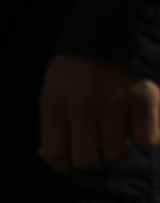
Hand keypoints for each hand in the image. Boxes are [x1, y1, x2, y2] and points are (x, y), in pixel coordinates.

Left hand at [38, 52, 159, 172]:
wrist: (110, 38)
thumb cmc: (78, 76)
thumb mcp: (54, 95)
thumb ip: (54, 129)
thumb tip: (61, 165)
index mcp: (54, 104)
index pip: (55, 155)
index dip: (65, 162)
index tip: (73, 155)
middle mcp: (82, 106)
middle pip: (88, 161)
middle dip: (94, 159)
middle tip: (98, 144)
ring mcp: (114, 103)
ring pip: (118, 154)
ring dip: (119, 148)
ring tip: (116, 130)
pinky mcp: (144, 99)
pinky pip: (148, 142)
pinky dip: (146, 139)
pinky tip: (137, 123)